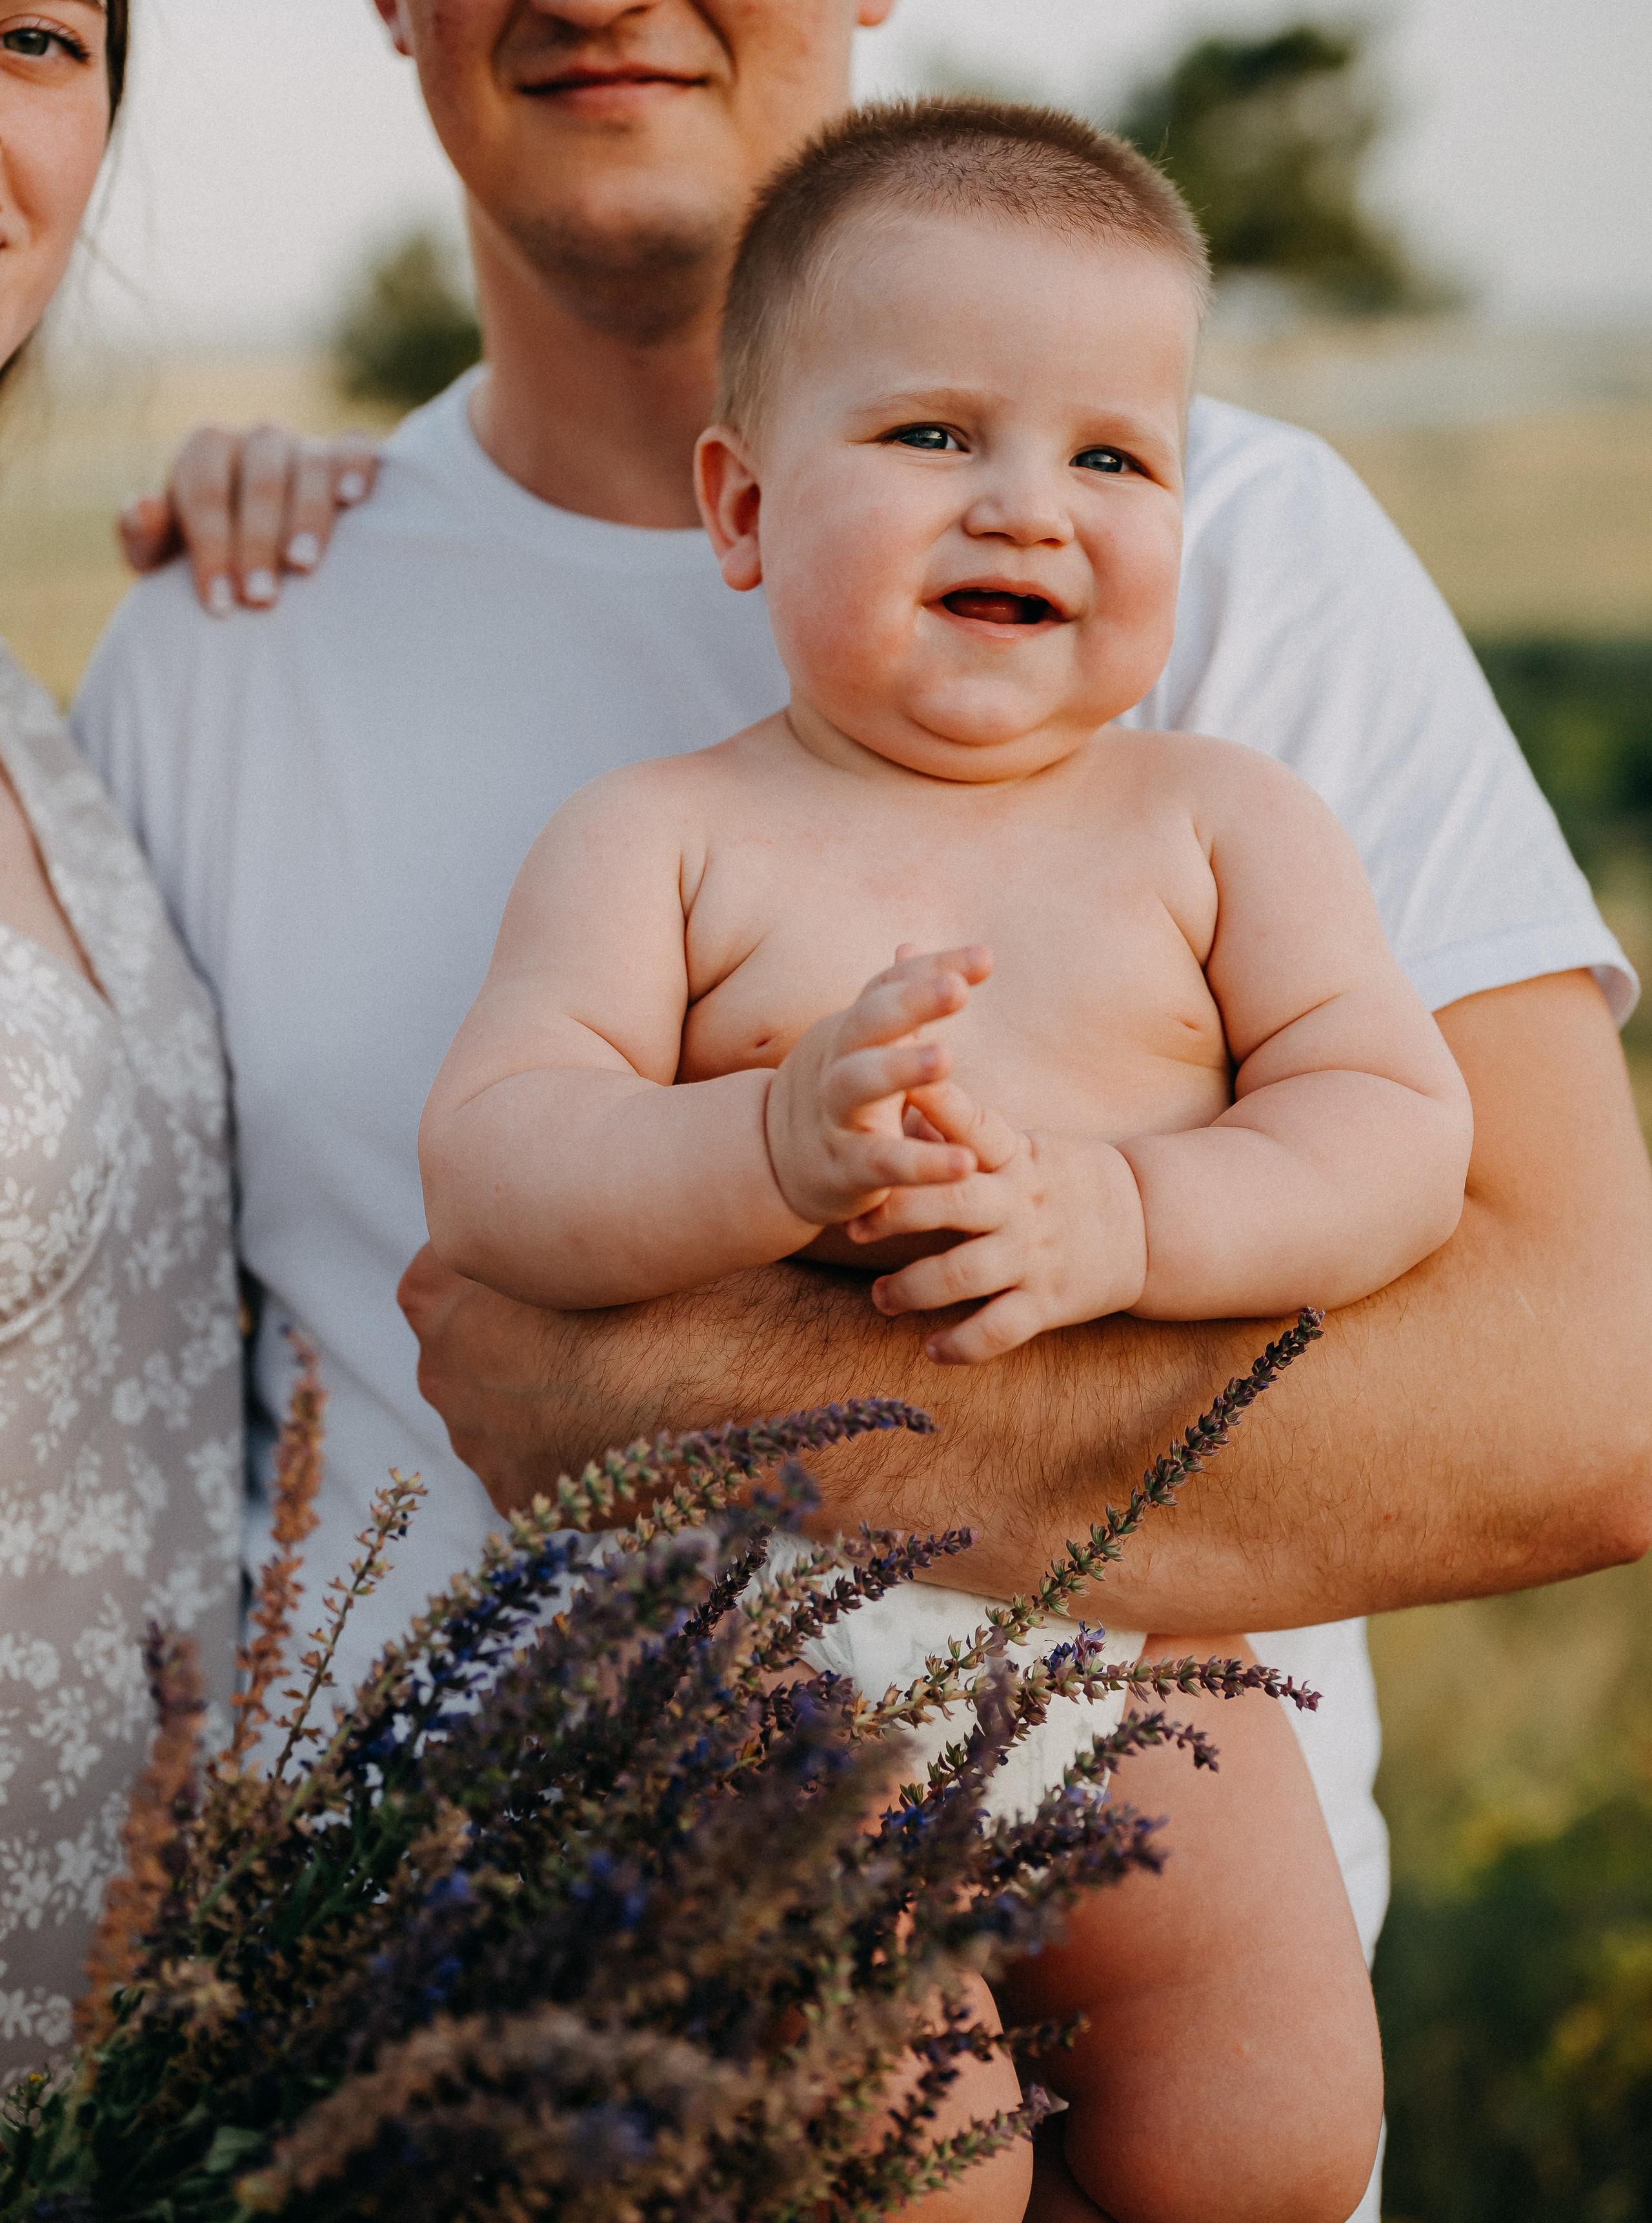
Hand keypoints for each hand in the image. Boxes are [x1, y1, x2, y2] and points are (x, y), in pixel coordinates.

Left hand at [117, 424, 380, 614]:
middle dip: (257, 542)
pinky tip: (354, 498)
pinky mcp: (346, 455)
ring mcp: (303, 445)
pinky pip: (356, 448)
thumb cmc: (208, 553)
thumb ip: (144, 533)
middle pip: (258, 482)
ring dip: (307, 516)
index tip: (219, 603)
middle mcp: (255, 438)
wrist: (255, 543)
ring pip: (309, 466)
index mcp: (205, 450)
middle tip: (260, 597)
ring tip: (303, 565)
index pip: (205, 494)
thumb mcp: (162, 553)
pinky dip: (356, 466)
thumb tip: (143, 508)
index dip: (211, 548)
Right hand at [764, 946, 990, 1227]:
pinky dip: (920, 1164)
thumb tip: (910, 942)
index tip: (986, 957)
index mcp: (852, 1030)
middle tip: (957, 988)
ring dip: (901, 1067)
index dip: (932, 969)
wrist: (775, 1161)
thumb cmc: (840, 1094)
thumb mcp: (861, 1045)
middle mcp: (839, 1063)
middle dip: (911, 1001)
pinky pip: (882, 1163)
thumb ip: (894, 1001)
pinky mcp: (845, 1168)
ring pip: (859, 1083)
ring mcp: (836, 1114)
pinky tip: (964, 1162)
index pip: (890, 988)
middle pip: (869, 1022)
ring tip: (947, 1057)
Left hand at [855, 1082, 1148, 1363]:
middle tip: (854, 1225)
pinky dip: (960, 1346)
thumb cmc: (1063, 1178)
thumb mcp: (1023, 1145)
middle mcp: (1021, 1203)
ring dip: (911, 1289)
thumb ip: (963, 1132)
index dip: (937, 1105)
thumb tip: (904, 1097)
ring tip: (880, 1298)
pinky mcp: (1047, 1302)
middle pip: (951, 1204)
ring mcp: (1034, 1255)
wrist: (1149, 1224)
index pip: (972, 1123)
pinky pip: (996, 1331)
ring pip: (961, 1275)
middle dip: (895, 1214)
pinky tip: (931, 1350)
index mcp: (1015, 1156)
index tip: (897, 1093)